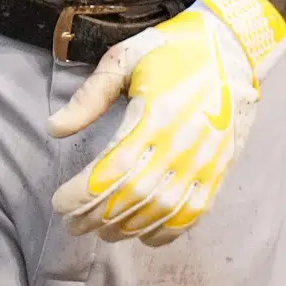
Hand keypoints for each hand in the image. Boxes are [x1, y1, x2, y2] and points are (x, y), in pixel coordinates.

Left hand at [49, 0, 285, 245]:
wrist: (233, 48)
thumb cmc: (171, 49)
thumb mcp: (123, 59)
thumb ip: (89, 97)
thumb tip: (53, 129)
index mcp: (155, 114)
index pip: (112, 168)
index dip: (84, 193)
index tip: (60, 203)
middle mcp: (182, 142)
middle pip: (134, 195)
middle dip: (99, 216)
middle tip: (72, 224)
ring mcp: (206, 159)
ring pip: (163, 208)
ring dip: (129, 227)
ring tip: (101, 232)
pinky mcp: (221, 167)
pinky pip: (196, 209)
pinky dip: (170, 230)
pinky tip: (146, 237)